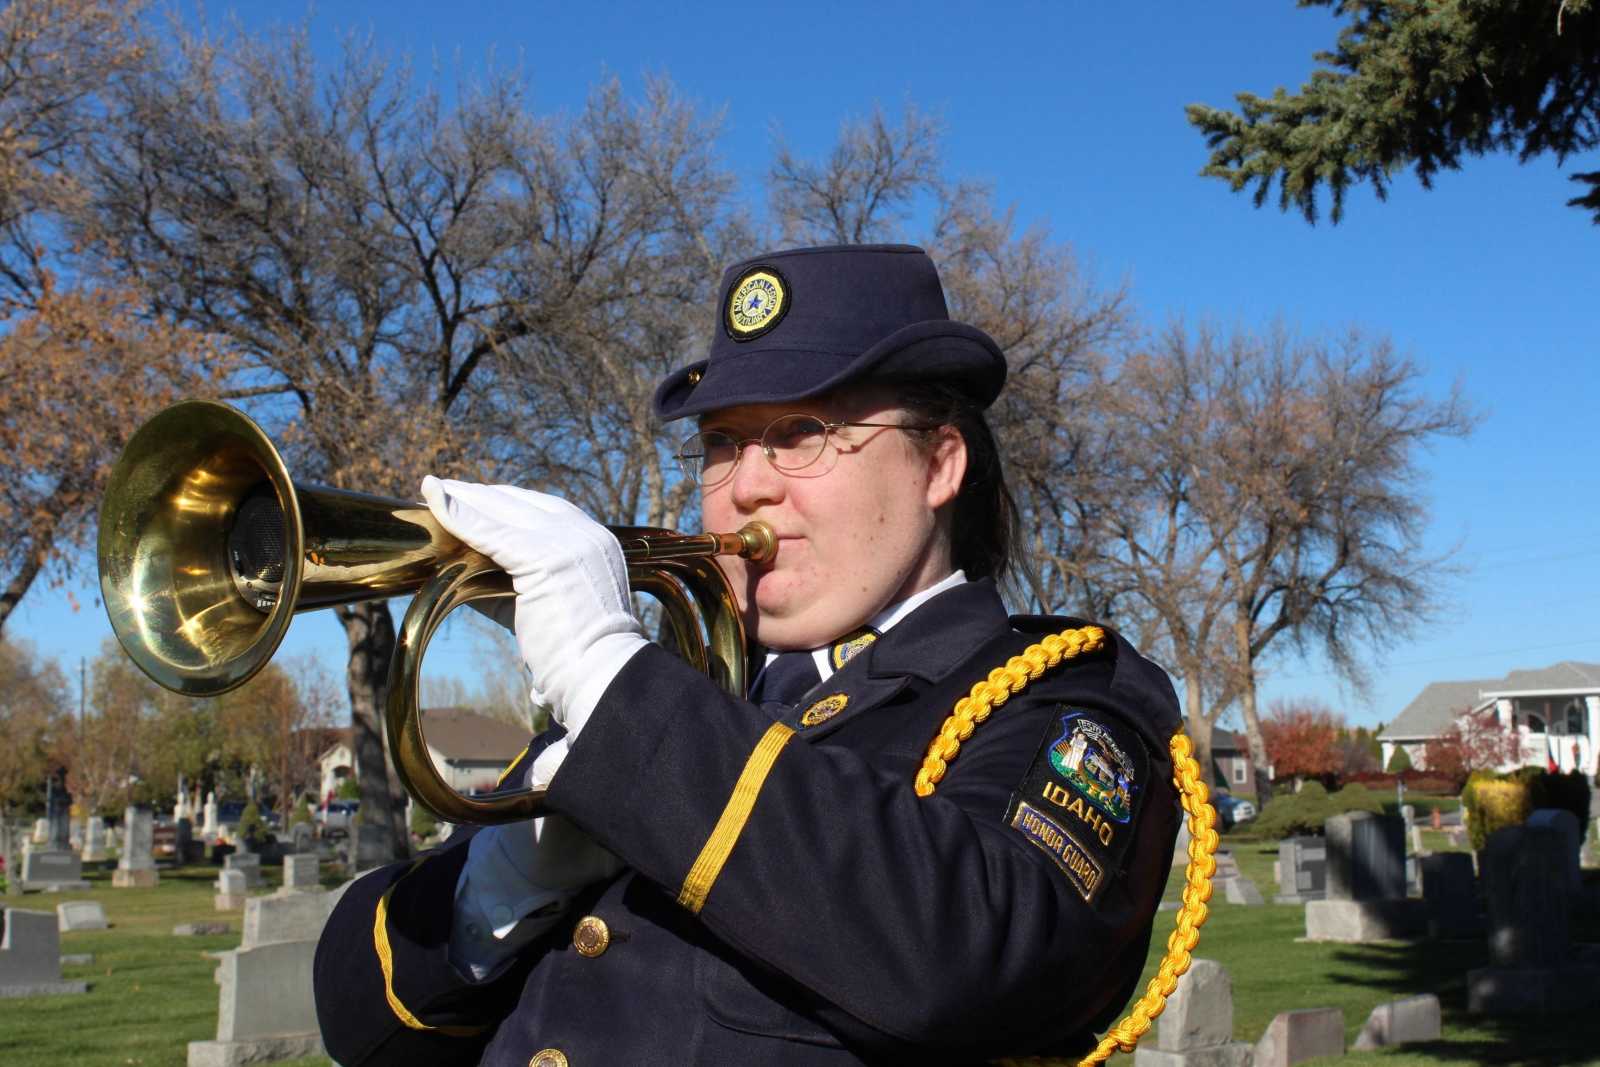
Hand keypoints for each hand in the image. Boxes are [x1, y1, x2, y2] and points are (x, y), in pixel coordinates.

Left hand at [421, 477, 645, 739]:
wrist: (600, 675)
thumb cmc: (573, 654)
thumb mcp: (546, 604)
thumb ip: (510, 581)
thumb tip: (460, 570)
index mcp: (595, 541)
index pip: (542, 509)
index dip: (503, 502)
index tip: (472, 498)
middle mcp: (585, 533)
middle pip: (520, 502)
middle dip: (478, 496)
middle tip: (440, 492)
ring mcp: (568, 542)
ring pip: (502, 509)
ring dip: (463, 498)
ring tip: (431, 492)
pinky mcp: (544, 558)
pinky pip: (489, 531)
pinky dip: (458, 515)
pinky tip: (434, 500)